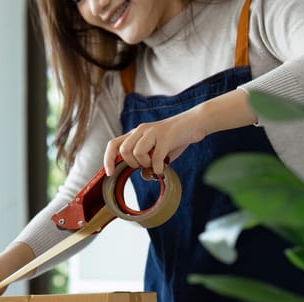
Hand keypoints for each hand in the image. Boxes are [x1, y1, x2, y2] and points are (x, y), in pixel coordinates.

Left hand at [103, 89, 256, 175]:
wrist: (195, 122)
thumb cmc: (176, 138)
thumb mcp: (160, 151)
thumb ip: (150, 162)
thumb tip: (146, 176)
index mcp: (136, 133)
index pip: (114, 144)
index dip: (108, 159)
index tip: (109, 173)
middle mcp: (141, 130)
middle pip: (123, 150)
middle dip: (131, 164)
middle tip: (145, 166)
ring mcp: (153, 132)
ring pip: (136, 152)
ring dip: (144, 164)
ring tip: (155, 164)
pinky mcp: (165, 137)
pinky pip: (155, 158)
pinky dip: (158, 168)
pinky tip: (164, 168)